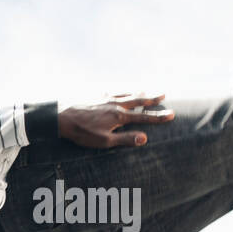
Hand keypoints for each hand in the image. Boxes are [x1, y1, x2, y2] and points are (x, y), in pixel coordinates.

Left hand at [57, 93, 174, 148]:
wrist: (60, 116)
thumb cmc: (82, 132)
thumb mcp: (104, 141)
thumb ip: (125, 140)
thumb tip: (145, 139)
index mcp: (119, 116)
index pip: (144, 117)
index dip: (158, 117)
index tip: (172, 115)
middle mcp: (115, 103)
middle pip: (138, 100)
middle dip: (152, 98)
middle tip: (164, 95)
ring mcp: (105, 96)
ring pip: (127, 93)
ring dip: (138, 92)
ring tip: (147, 90)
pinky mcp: (95, 94)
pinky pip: (114, 90)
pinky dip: (123, 90)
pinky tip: (121, 91)